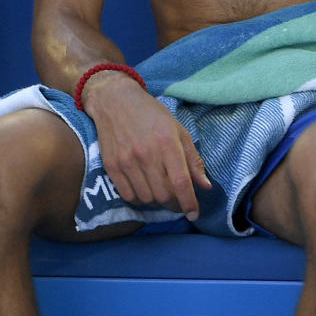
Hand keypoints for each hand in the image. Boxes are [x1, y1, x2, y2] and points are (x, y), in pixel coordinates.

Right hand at [80, 72, 211, 220]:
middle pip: (164, 195)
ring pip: (146, 198)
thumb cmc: (151, 114)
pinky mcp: (111, 166)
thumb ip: (192, 159)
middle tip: (178, 201)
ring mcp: (126, 161)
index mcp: (167, 143)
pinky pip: (128, 195)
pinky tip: (144, 189)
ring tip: (160, 192)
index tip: (194, 214)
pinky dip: (139, 198)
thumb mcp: (178, 130)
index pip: (181, 183)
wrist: (115, 101)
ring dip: (157, 201)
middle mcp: (146, 154)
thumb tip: (205, 186)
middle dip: (175, 204)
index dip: (190, 203)